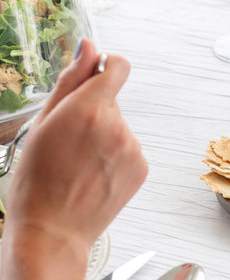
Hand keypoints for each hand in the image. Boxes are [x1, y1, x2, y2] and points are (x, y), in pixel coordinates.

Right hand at [5, 40, 146, 263]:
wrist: (51, 233)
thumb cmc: (36, 181)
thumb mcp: (42, 125)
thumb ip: (70, 80)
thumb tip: (89, 46)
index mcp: (90, 108)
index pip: (118, 66)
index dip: (105, 68)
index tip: (93, 77)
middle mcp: (118, 125)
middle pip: (111, 101)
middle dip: (92, 113)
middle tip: (67, 142)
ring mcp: (134, 148)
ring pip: (118, 127)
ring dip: (103, 137)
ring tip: (77, 165)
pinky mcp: (142, 167)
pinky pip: (128, 150)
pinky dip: (113, 158)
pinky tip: (91, 177)